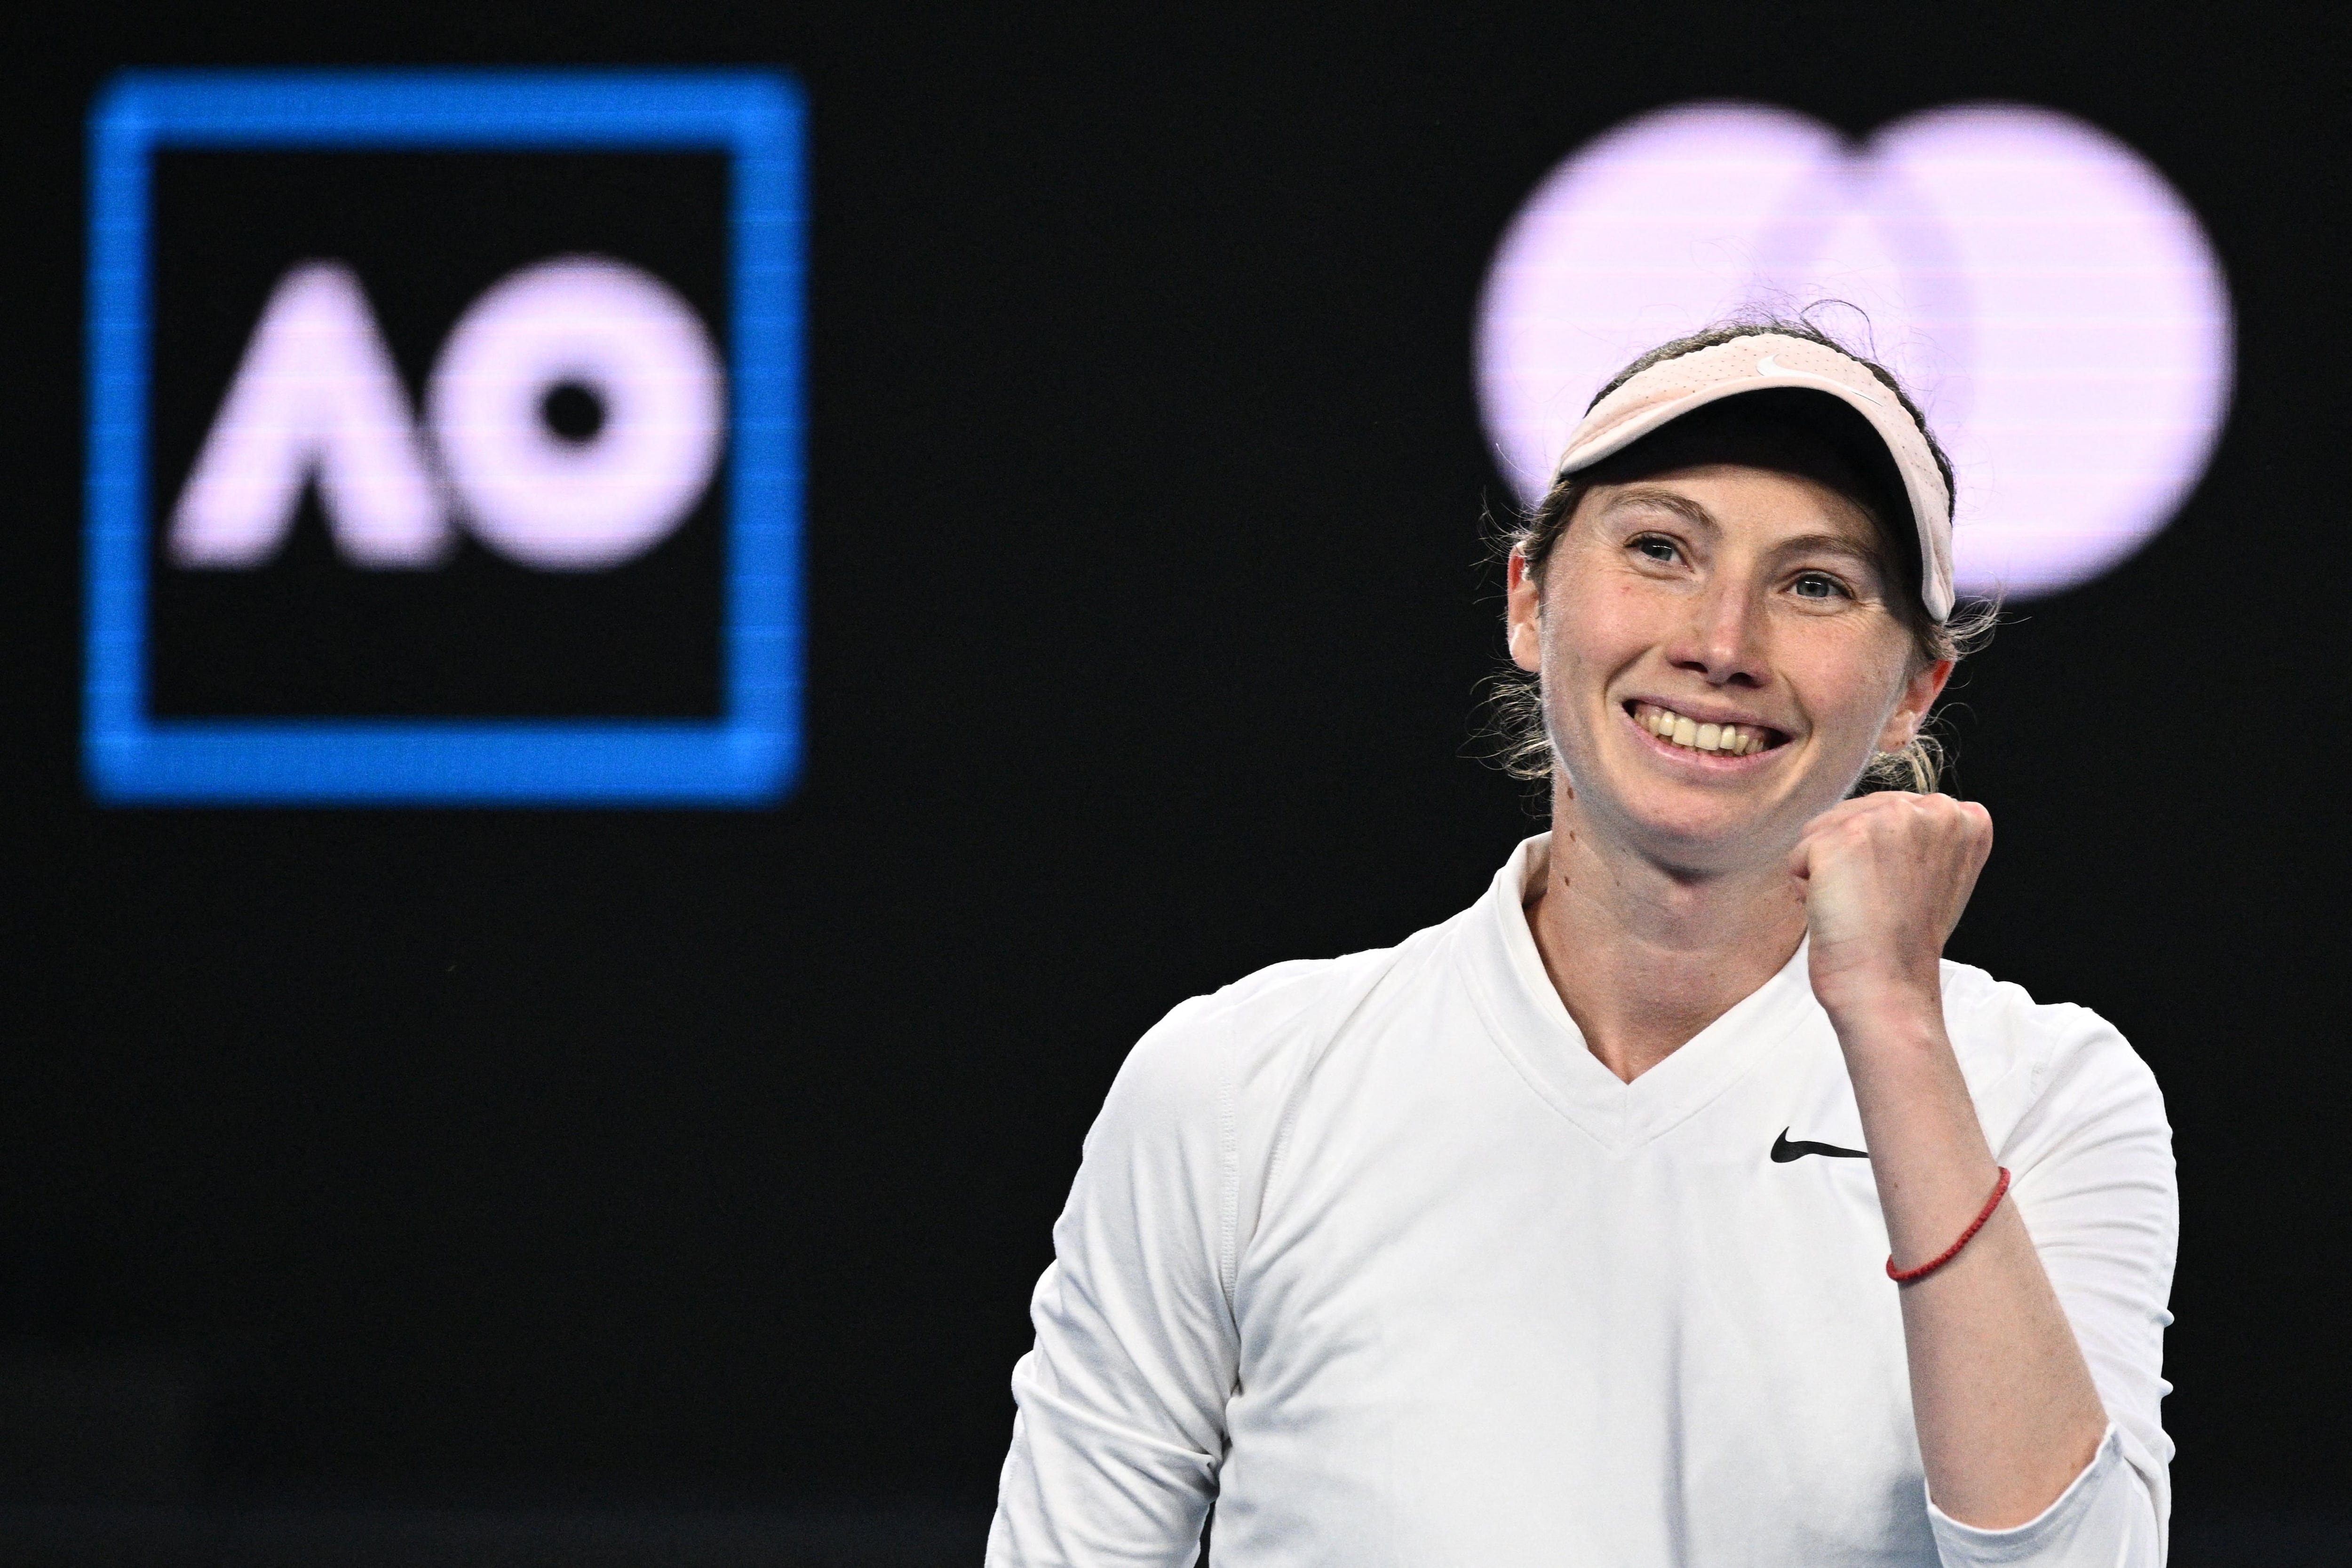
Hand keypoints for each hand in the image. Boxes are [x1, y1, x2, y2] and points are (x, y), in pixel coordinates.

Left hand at [1788, 791, 1992, 1029]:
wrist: (1886, 985)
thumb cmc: (1903, 942)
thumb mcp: (1935, 875)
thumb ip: (1917, 837)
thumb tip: (1876, 818)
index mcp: (1964, 818)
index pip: (1890, 810)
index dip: (1882, 856)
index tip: (1903, 892)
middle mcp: (1934, 809)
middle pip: (1854, 814)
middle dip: (1851, 860)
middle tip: (1879, 904)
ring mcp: (1890, 818)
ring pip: (1823, 830)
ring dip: (1826, 871)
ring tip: (1859, 906)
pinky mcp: (1845, 836)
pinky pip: (1799, 855)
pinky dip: (1805, 887)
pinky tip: (1838, 911)